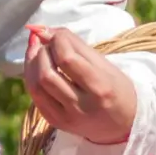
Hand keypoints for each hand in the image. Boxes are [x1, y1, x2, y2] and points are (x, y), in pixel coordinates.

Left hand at [23, 26, 138, 143]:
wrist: (123, 124)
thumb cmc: (115, 88)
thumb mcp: (104, 64)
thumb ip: (76, 46)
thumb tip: (43, 30)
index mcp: (100, 87)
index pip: (68, 59)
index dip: (56, 41)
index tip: (56, 34)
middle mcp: (82, 105)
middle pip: (48, 74)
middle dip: (41, 52)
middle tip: (45, 43)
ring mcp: (67, 117)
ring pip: (37, 86)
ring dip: (32, 63)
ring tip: (37, 51)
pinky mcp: (56, 122)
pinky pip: (35, 97)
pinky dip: (32, 78)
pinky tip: (36, 68)